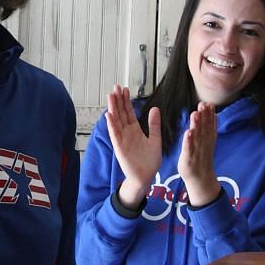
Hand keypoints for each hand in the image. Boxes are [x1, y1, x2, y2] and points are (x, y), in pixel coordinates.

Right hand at [104, 86, 161, 210]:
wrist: (146, 177)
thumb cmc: (150, 161)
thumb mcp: (155, 139)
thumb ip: (154, 124)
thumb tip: (155, 109)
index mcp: (135, 130)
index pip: (129, 112)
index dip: (126, 101)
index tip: (124, 89)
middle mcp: (127, 133)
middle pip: (121, 114)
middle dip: (118, 101)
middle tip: (115, 87)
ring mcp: (122, 140)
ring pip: (116, 121)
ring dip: (113, 109)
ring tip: (110, 96)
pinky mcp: (119, 148)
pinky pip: (115, 135)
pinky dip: (112, 125)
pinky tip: (109, 115)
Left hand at [177, 100, 219, 206]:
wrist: (200, 178)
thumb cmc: (201, 158)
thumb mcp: (206, 141)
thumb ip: (208, 127)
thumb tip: (212, 113)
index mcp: (207, 139)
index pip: (209, 125)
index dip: (209, 114)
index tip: (208, 103)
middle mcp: (203, 144)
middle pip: (204, 128)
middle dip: (204, 116)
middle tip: (203, 104)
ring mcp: (196, 151)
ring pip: (197, 137)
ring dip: (196, 126)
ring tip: (195, 114)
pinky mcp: (189, 159)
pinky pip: (189, 149)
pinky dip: (189, 141)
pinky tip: (188, 132)